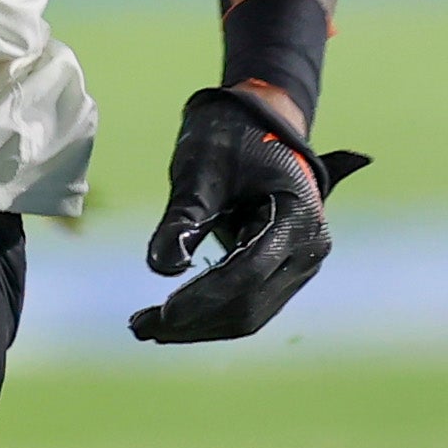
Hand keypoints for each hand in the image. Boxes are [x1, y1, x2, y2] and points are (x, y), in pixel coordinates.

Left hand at [129, 85, 368, 343]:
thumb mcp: (200, 171)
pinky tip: (169, 321)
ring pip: (249, 314)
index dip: (204, 297)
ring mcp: (299, 264)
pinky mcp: (281, 272)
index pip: (249, 273)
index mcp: (298, 217)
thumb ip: (183, 219)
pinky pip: (248, 305)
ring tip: (146, 327)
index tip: (162, 311)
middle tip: (140, 326)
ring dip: (199, 326)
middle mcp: (308, 248)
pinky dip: (209, 315)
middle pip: (250, 304)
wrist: (256, 121)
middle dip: (195, 320)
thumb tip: (160, 268)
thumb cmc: (229, 137)